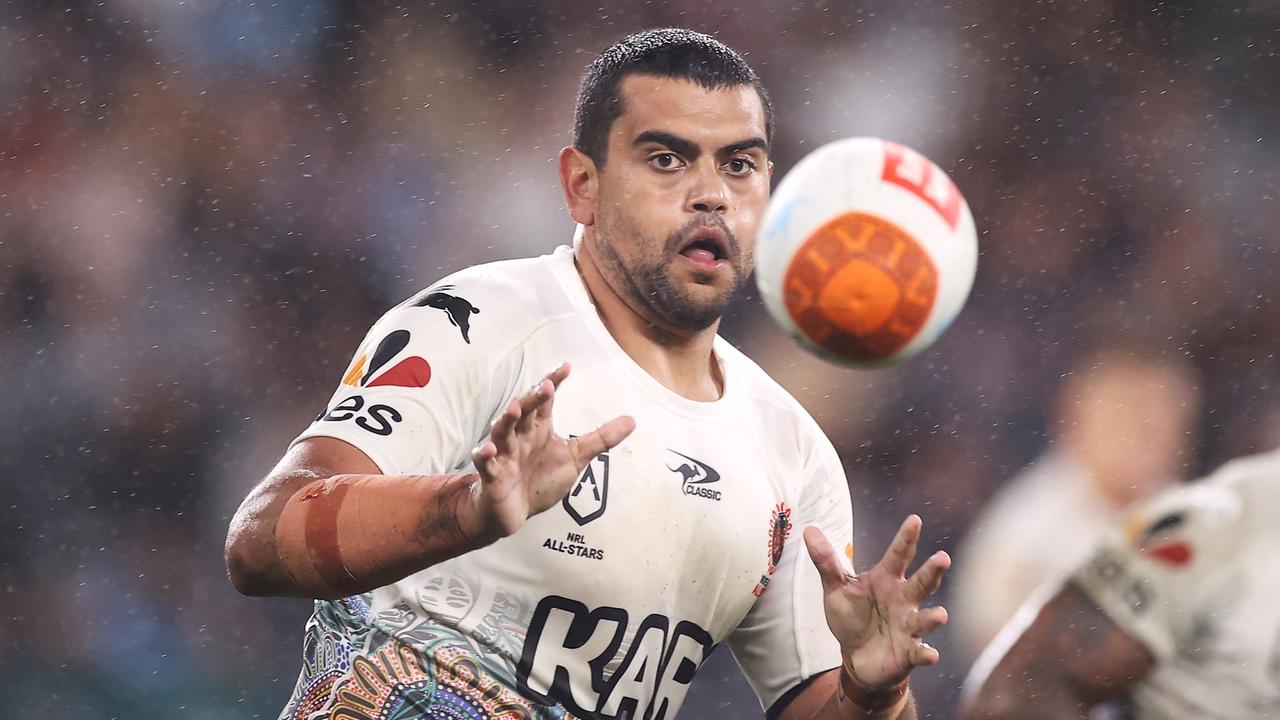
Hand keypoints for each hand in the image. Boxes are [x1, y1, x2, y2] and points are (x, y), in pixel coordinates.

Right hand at [459, 362, 634, 540]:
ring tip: (514, 409)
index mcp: (539, 428)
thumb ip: (601, 439)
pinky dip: (485, 456)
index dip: (553, 381)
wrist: (514, 512)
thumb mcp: (576, 458)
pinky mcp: (492, 476)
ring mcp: (503, 454)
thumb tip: (632, 420)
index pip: (545, 399)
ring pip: (502, 432)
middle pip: (524, 410)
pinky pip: (485, 464)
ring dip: (506, 420)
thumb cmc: (540, 480)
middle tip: (546, 386)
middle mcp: (520, 436)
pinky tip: (489, 451)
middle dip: (533, 398)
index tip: (566, 366)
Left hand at [804, 515, 949, 690]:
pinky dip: (925, 654)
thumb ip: (826, 561)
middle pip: (922, 583)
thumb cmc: (852, 616)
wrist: (856, 656)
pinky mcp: (909, 651)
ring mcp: (909, 626)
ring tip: (941, 615)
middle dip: (933, 571)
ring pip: (925, 619)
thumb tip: (809, 530)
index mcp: (887, 579)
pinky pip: (920, 652)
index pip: (899, 555)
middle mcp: (904, 599)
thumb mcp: (836, 588)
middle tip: (943, 558)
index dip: (906, 538)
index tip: (915, 520)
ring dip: (933, 618)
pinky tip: (931, 655)